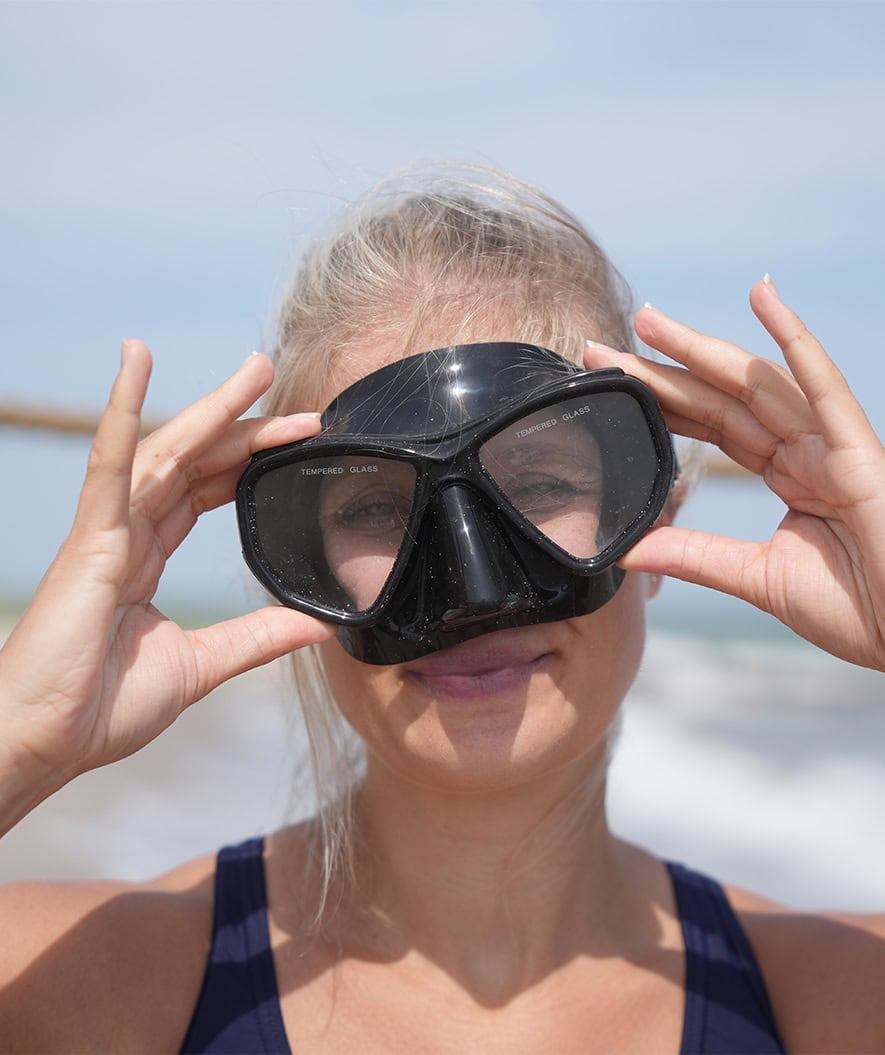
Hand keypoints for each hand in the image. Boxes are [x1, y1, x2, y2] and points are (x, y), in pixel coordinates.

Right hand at [0, 342, 333, 831]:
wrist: (46, 743)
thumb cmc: (102, 708)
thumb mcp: (201, 664)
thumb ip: (256, 637)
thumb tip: (319, 626)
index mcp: (146, 559)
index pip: (205, 492)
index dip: (247, 462)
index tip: (297, 439)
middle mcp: (126, 535)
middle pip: (193, 462)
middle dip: (241, 425)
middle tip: (289, 389)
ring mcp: (105, 533)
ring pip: (165, 453)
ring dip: (209, 409)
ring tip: (253, 370)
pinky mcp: (88, 541)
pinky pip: (109, 466)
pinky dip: (122, 412)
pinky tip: (137, 363)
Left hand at [584, 277, 884, 670]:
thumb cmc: (856, 609)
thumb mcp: (756, 579)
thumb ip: (695, 557)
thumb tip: (628, 552)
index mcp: (787, 475)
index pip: (711, 426)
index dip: (661, 402)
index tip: (610, 384)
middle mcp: (805, 451)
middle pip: (721, 398)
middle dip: (662, 369)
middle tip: (601, 347)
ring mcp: (831, 447)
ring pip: (756, 384)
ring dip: (702, 348)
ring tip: (649, 320)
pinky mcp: (858, 454)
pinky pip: (823, 387)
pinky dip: (795, 341)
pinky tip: (763, 297)